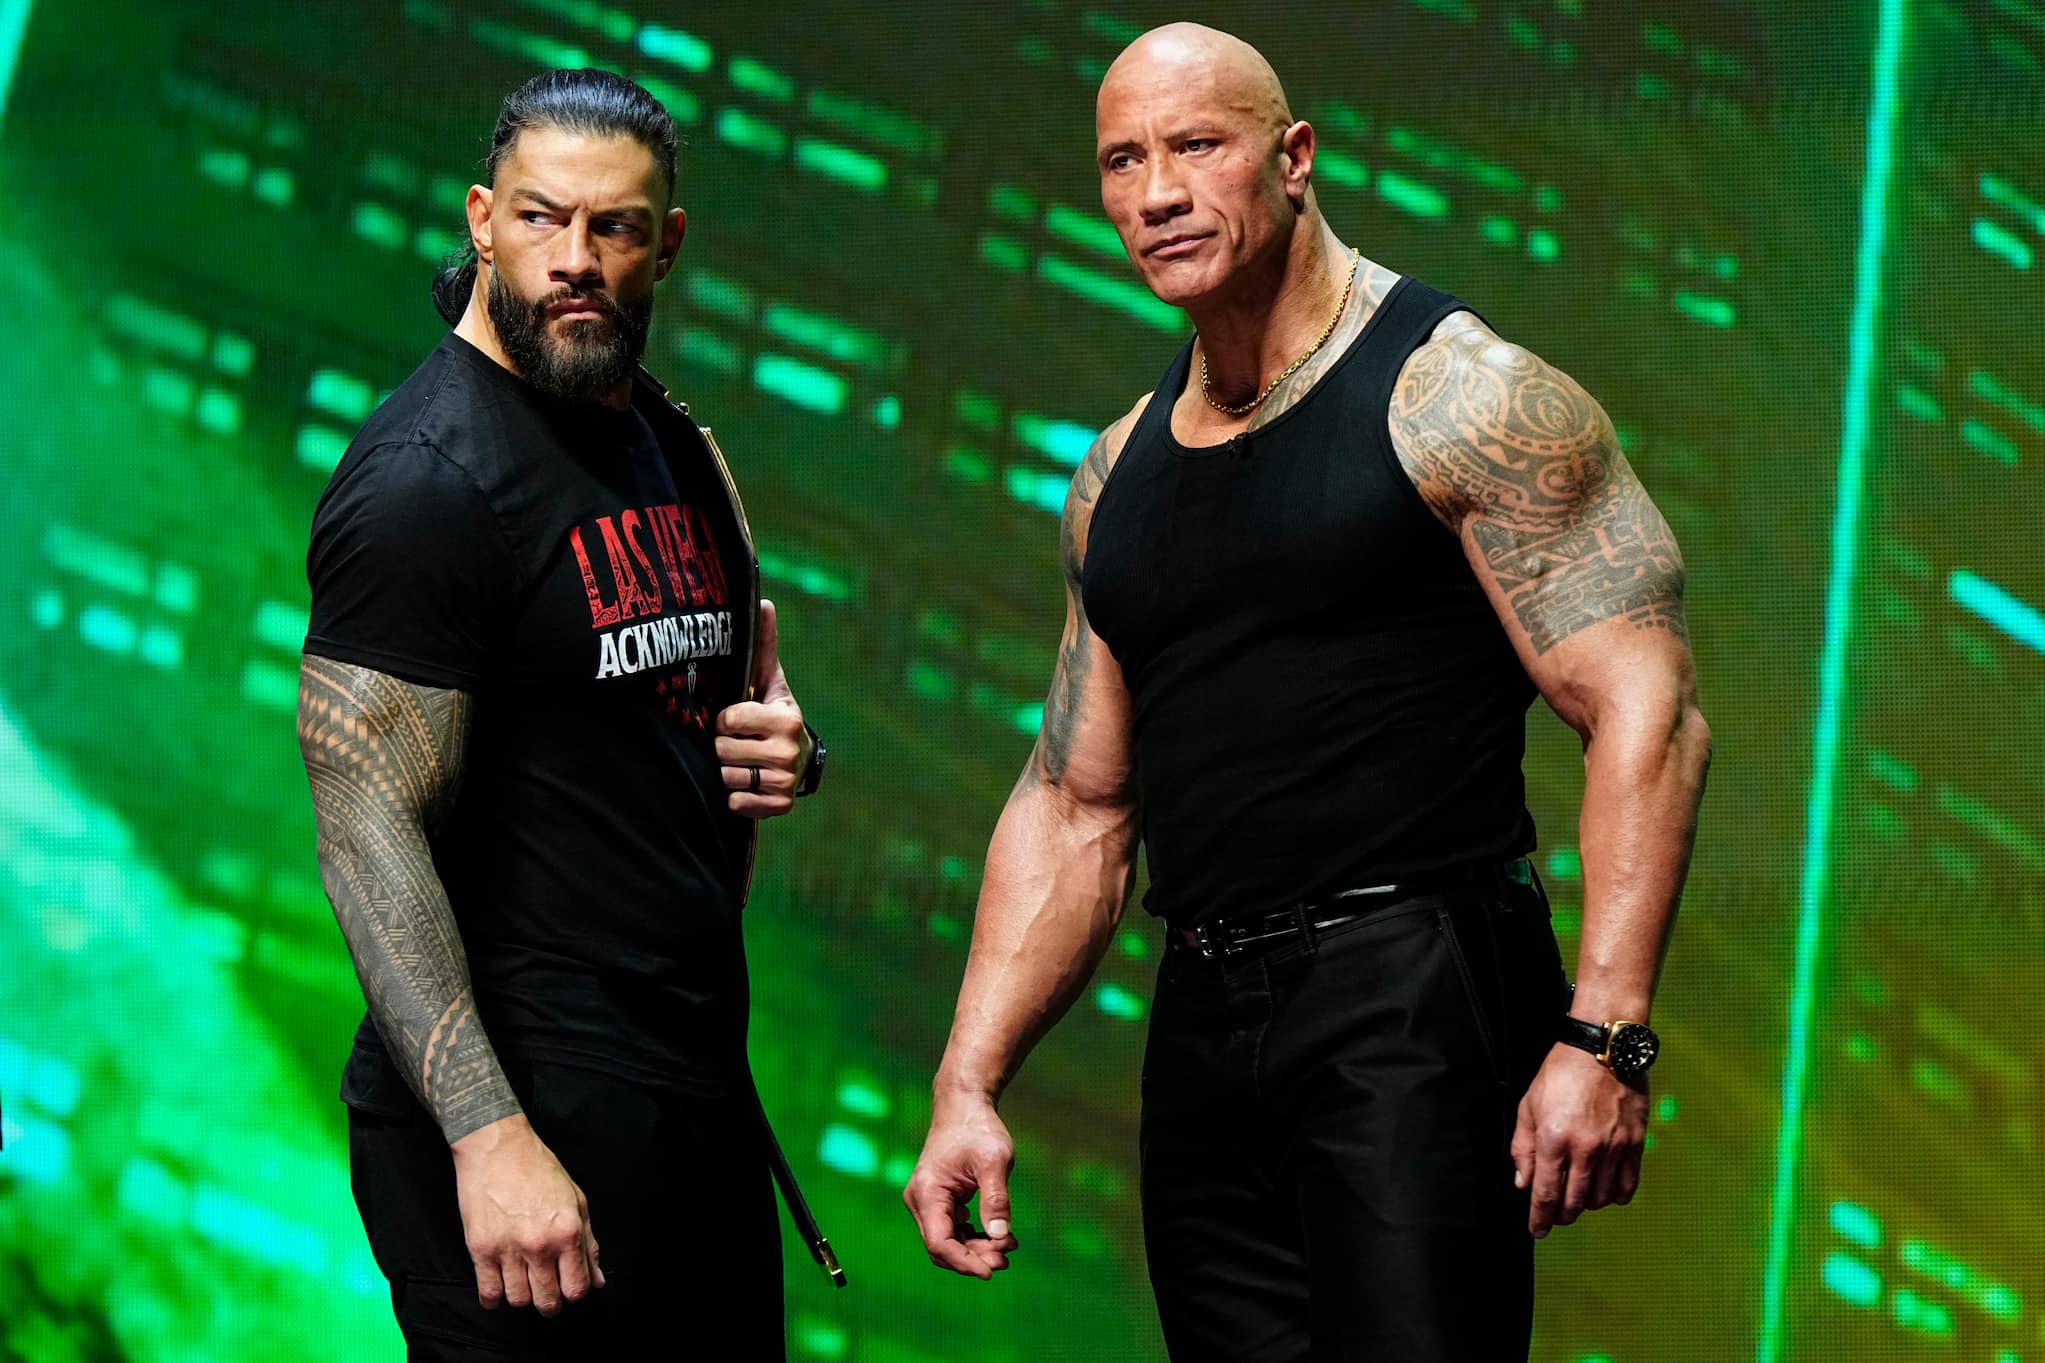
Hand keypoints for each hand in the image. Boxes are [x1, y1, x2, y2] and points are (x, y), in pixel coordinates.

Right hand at [451, 1114, 603, 1313]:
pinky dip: (494, 1299)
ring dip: (522, 1297)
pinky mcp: (480, 1249)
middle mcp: (540, 1245)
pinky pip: (489, 1293)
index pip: (576, 1287)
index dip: (573, 1294)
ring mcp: (508, 1249)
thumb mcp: (576, 1200)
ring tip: (522, 1283)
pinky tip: (498, 1287)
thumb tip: (596, 1280)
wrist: (497, 1148)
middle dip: (549, 1304)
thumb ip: (588, 1243)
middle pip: (547, 1301)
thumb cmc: (538, 1168)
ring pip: (518, 1300)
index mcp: (567, 1232)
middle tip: (546, 1295)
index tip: (567, 1290)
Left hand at [716, 599, 810, 818]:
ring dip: (727, 770)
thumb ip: (763, 646)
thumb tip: (763, 600)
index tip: (735, 718)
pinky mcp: (778, 806)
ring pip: (728, 777)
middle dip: (723, 746)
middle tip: (737, 742)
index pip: (729, 719)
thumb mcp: (769, 681)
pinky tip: (746, 784)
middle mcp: (788, 751)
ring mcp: (784, 781)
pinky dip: (735, 796)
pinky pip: (736, 803)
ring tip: (742, 760)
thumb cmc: (772, 714)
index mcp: (785, 718)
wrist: (798, 759)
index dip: (725, 719)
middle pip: (723, 750)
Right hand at [903, 1095, 1021, 1278]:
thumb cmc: (978, 1129)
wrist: (964, 1107)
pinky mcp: (938, 1202)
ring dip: (976, 1250)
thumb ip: (996, 1199)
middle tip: (1006, 1259)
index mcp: (927, 1193)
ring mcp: (926, 1203)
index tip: (991, 1271)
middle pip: (942, 1247)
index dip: (964, 1262)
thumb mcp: (994, 1161)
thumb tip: (1000, 1237)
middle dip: (974, 1258)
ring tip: (1009, 1246)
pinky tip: (999, 1236)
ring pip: (948, 1242)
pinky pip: (952, 1231)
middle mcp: (920, 1201)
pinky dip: (974, 1238)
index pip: (939, 1242)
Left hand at [1511, 1043, 1648, 1237]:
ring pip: (1601, 1197)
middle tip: (1555, 1217)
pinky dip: (1616, 1196)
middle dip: (1561, 1215)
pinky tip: (1607, 1194)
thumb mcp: (1528, 1107)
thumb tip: (1523, 1183)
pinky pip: (1628, 1184)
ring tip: (1578, 1199)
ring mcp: (1614, 1148)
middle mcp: (1585, 1149)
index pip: (1546, 1194)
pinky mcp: (1635, 1143)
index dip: (1540, 1217)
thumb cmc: (1560, 1074)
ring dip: (1587, 1205)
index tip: (1537, 1230)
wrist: (1601, 1049)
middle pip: (1574, 1202)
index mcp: (1554, 1140)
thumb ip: (1523, 1148)